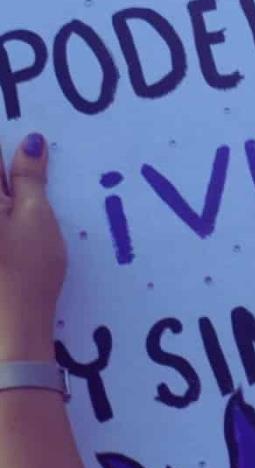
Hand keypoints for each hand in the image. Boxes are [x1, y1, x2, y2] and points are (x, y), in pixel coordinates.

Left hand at [0, 135, 66, 361]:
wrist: (8, 327)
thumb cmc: (27, 269)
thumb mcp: (36, 216)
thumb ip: (29, 176)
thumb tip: (30, 140)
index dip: (12, 157)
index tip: (28, 159)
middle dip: (9, 184)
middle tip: (26, 201)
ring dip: (10, 205)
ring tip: (19, 225)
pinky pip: (0, 223)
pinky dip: (6, 223)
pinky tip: (11, 241)